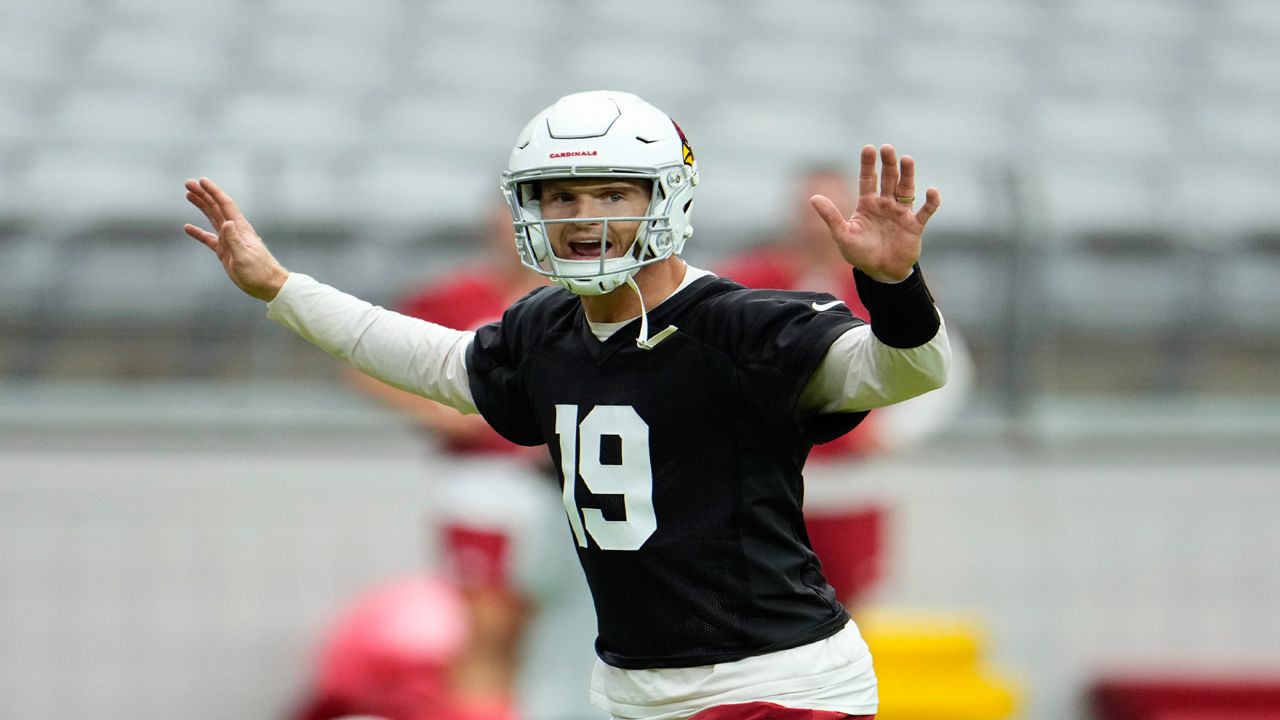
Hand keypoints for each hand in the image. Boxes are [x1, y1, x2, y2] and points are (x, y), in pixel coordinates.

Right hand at [183, 178, 288, 301]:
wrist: (268, 286)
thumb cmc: (259, 272)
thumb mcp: (245, 257)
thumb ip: (235, 240)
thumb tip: (227, 222)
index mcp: (240, 228)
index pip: (225, 205)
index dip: (213, 192)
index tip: (201, 181)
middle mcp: (234, 231)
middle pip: (216, 207)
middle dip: (203, 194)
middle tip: (188, 183)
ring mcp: (229, 240)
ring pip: (212, 218)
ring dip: (201, 206)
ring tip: (188, 195)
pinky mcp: (225, 252)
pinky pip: (209, 239)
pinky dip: (198, 232)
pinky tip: (187, 227)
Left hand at [810, 144, 940, 282]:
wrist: (881, 273)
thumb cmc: (860, 254)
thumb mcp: (842, 235)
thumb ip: (831, 216)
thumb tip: (813, 197)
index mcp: (868, 204)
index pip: (868, 179)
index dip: (868, 164)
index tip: (869, 148)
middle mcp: (885, 204)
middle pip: (888, 179)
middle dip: (888, 164)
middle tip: (887, 148)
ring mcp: (901, 213)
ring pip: (906, 189)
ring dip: (907, 175)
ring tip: (907, 159)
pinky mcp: (915, 226)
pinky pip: (925, 211)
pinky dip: (930, 201)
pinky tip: (931, 191)